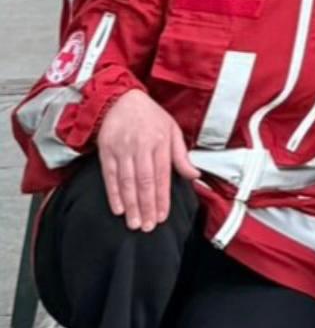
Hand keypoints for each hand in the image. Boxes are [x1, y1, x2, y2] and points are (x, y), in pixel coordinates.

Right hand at [96, 89, 194, 232]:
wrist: (121, 100)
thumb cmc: (150, 116)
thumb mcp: (172, 129)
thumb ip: (181, 155)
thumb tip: (194, 174)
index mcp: (160, 141)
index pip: (162, 175)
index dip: (162, 197)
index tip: (163, 216)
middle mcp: (141, 147)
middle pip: (144, 181)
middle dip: (147, 206)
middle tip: (148, 227)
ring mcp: (122, 150)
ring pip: (127, 182)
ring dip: (131, 205)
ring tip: (134, 223)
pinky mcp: (106, 153)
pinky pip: (110, 177)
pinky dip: (114, 195)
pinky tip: (118, 209)